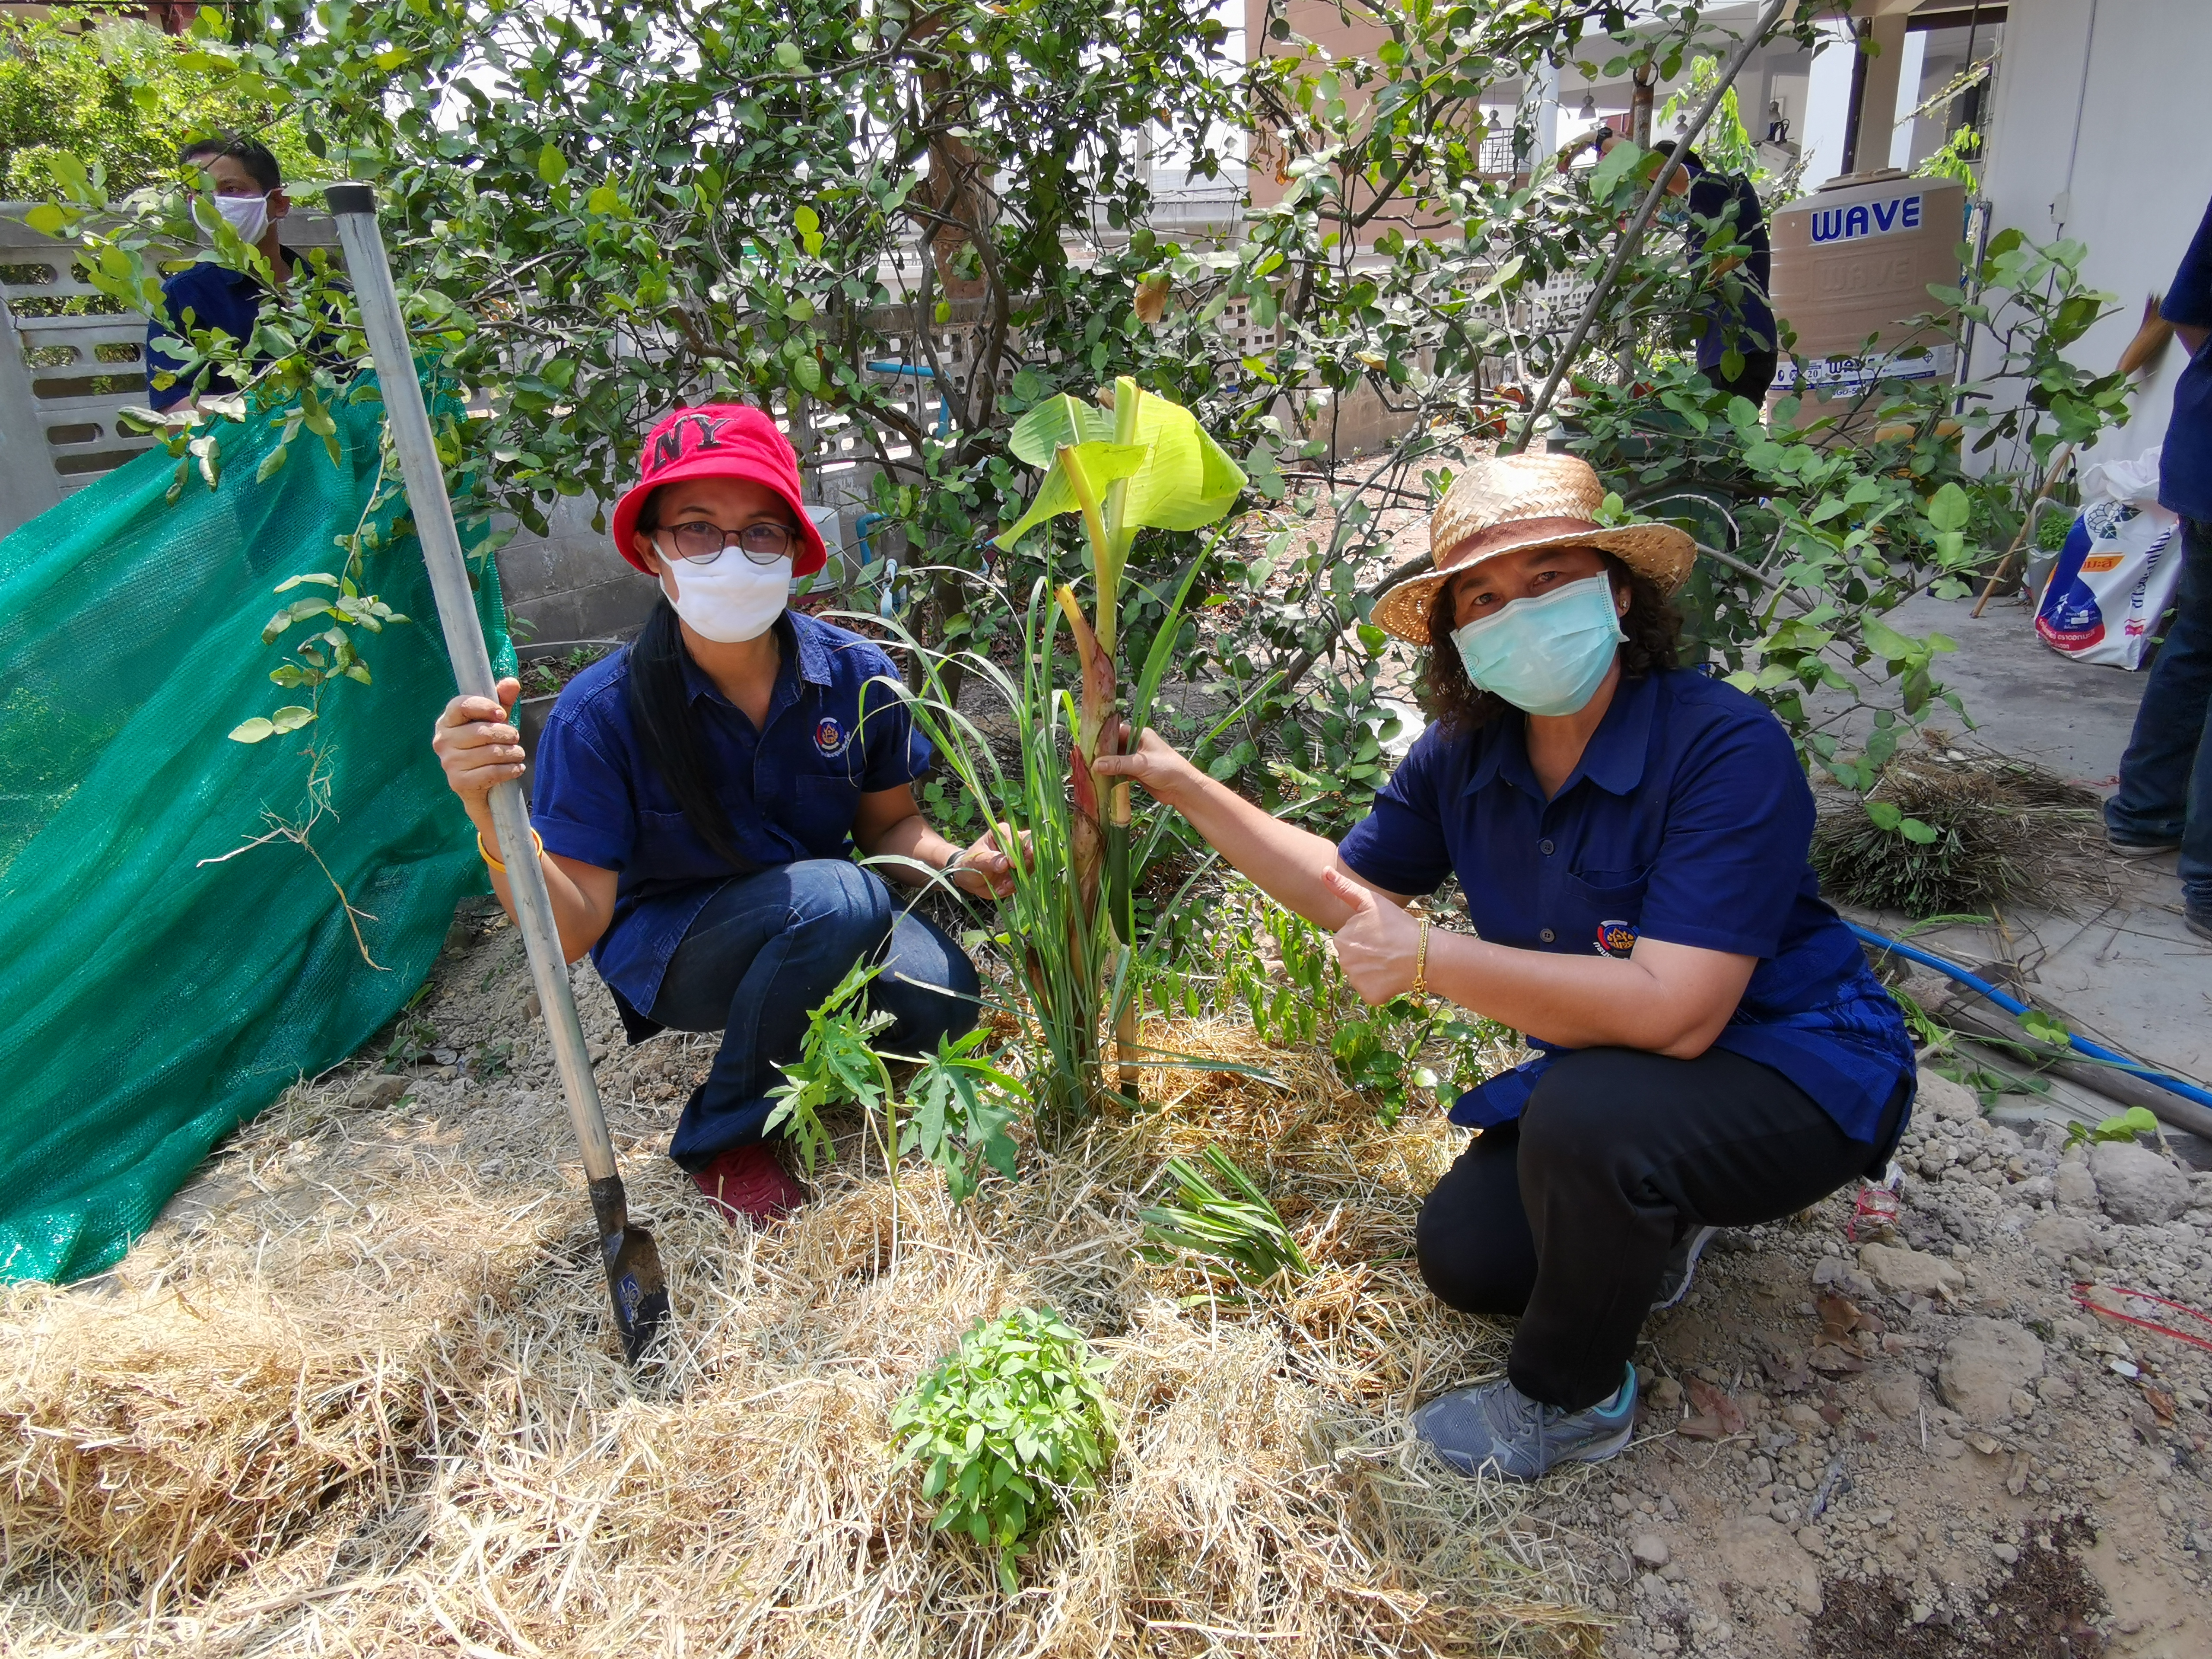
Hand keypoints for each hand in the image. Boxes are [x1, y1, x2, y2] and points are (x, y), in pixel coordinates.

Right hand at [432, 677, 523, 808]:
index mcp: (447, 721)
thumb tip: (511, 683)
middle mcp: (442, 740)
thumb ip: (502, 701)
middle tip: (515, 738)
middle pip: (482, 731)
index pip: (462, 705)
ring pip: (490, 753)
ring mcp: (448, 762)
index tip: (501, 714)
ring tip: (517, 754)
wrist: (479, 785)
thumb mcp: (494, 721)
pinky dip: (510, 770)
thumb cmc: (485, 746)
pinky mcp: (458, 782)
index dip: (485, 707)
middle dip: (506, 734)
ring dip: (512, 753)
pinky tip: (516, 768)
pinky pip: (492, 772)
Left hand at [948, 824, 1024, 899]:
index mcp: (1003, 833)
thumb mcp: (976, 860)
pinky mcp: (1019, 873)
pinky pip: (1023, 880)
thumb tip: (1005, 863)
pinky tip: (1001, 889)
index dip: (1018, 851)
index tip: (1011, 865)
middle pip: (1031, 848)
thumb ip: (990, 860)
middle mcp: (1014, 844)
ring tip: (1004, 886)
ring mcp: (1019, 860)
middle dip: (1026, 863)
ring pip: (1030, 866)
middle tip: (1016, 876)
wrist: (968, 878)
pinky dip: (1013, 887)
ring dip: (1019, 879)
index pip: (1018, 837)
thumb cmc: (969, 862)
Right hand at [1088, 723, 1201, 808]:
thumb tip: (1096, 764)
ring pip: (1117, 759)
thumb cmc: (1167, 769)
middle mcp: (1138, 744)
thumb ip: (1118, 763)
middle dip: (1102, 753)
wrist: (1183, 789)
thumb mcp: (1141, 764)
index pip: (1117, 731)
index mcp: (1140, 735)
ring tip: (1090, 769)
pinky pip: (1120, 771)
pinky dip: (1113, 774)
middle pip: (1115, 746)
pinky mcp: (1137, 772)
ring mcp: (1137, 759)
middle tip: (1086, 759)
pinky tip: (1102, 778)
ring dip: (1107, 765)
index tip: (1087, 743)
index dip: (1103, 737)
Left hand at [1320, 866, 1419, 1005]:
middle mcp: (1343, 961)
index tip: (1382, 934)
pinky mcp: (1369, 995)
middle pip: (1354, 958)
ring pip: (1363, 975)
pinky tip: (1393, 977)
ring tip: (1393, 961)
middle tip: (1388, 948)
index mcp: (1341, 939)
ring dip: (1375, 971)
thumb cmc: (1399, 926)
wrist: (1424, 955)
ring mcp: (1355, 981)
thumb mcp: (1371, 902)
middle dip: (1369, 955)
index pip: (1350, 940)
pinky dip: (1382, 987)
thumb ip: (1345, 888)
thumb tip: (1324, 871)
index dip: (1368, 937)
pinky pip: (1371, 991)